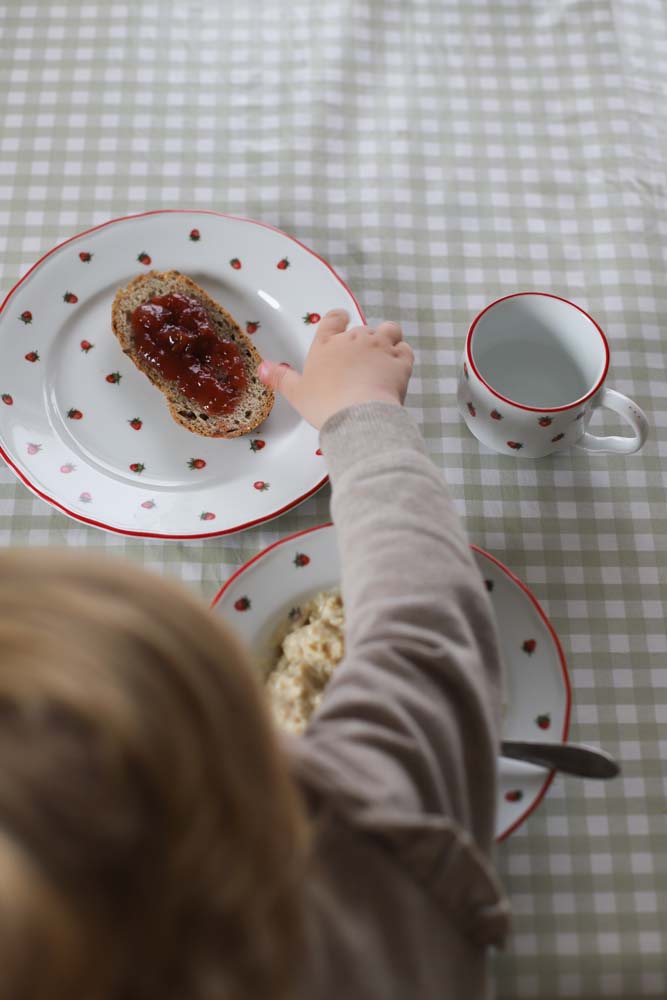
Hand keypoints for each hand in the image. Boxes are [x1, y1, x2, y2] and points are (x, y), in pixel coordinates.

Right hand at [257, 309, 413, 428]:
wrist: (358, 414)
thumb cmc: (324, 404)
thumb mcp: (296, 393)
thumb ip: (280, 377)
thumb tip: (262, 366)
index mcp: (327, 344)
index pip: (334, 318)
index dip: (340, 319)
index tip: (343, 322)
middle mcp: (354, 339)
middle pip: (362, 328)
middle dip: (363, 341)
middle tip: (360, 362)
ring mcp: (380, 347)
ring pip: (389, 330)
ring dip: (388, 338)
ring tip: (384, 355)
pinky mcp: (400, 360)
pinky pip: (405, 349)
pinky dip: (402, 356)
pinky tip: (397, 368)